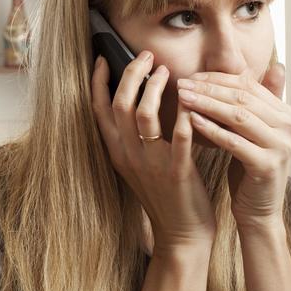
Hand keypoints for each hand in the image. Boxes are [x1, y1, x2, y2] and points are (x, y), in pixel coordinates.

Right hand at [92, 52, 215, 252]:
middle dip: (131, 74)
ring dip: (154, 88)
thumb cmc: (163, 194)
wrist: (180, 235)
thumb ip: (133, 136)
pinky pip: (179, 138)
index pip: (98, 109)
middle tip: (146, 56)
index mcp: (117, 151)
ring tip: (166, 71)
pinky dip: (185, 116)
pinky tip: (192, 101)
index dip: (98, 81)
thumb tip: (135, 101)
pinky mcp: (177, 173)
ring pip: (143, 115)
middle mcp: (128, 155)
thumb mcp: (138, 164)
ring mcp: (150, 164)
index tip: (105, 58)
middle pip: (120, 104)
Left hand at [176, 64, 290, 227]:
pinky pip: (234, 142)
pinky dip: (212, 129)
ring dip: (206, 104)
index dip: (216, 78)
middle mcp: (288, 126)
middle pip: (242, 97)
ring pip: (238, 116)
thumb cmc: (247, 166)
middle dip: (208, 89)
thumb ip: (246, 103)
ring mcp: (280, 146)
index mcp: (283, 112)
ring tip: (182, 98)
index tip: (189, 76)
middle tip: (181, 84)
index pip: (247, 84)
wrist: (257, 209)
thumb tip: (245, 68)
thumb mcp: (247, 131)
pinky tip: (191, 121)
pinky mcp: (267, 165)